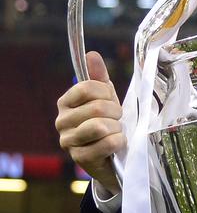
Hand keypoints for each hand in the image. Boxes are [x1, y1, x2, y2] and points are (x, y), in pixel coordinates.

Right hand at [55, 51, 123, 194]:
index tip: (111, 102)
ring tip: (115, 132)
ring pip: (100, 126)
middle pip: (97, 107)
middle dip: (115, 113)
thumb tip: (92, 54)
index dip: (107, 94)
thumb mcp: (106, 98)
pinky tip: (116, 145)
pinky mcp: (79, 158)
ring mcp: (68, 141)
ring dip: (117, 128)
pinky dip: (119, 142)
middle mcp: (61, 121)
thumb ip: (99, 77)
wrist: (112, 156)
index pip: (88, 88)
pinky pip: (107, 143)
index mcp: (65, 102)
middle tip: (116, 120)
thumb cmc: (108, 123)